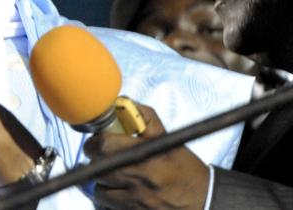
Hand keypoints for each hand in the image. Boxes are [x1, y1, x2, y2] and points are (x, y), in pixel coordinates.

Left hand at [84, 103, 209, 209]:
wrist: (204, 200)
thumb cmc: (184, 168)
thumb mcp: (168, 139)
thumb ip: (146, 118)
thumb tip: (123, 101)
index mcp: (146, 153)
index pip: (104, 144)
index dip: (96, 140)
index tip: (99, 139)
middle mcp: (138, 177)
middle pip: (95, 165)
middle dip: (96, 158)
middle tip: (103, 155)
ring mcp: (135, 197)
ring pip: (97, 185)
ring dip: (101, 178)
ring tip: (113, 173)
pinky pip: (105, 201)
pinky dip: (107, 194)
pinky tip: (118, 189)